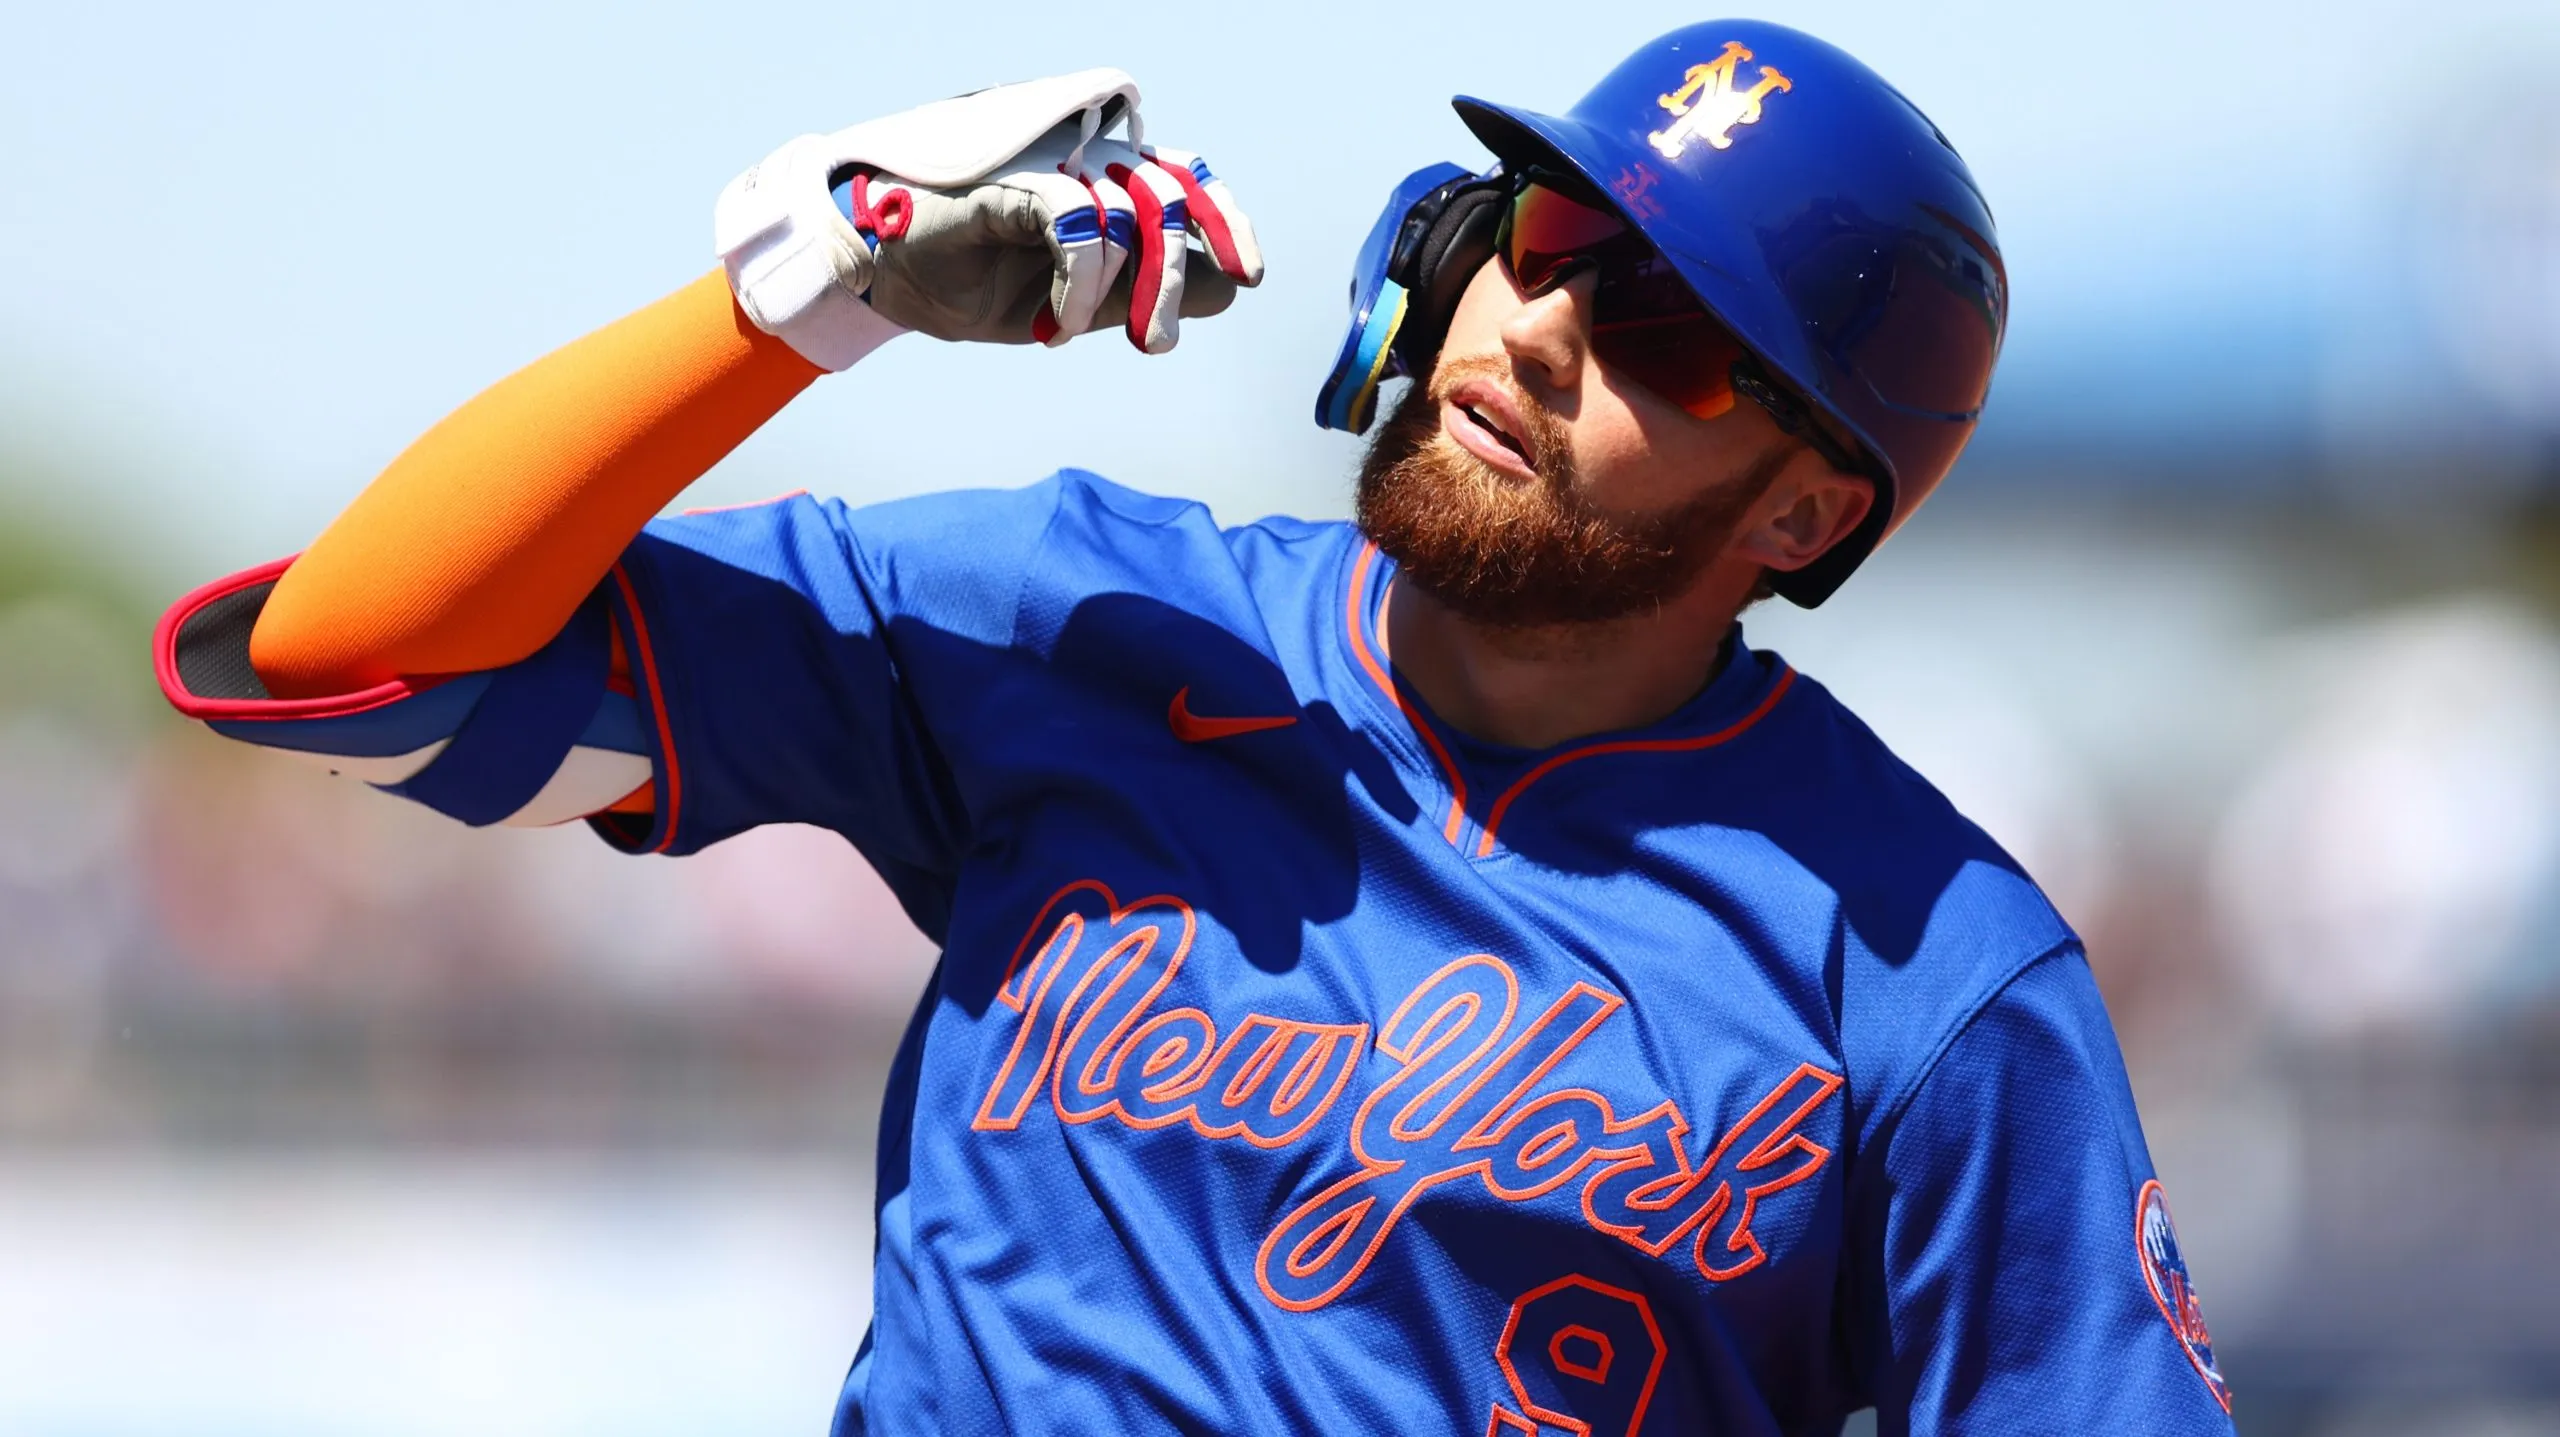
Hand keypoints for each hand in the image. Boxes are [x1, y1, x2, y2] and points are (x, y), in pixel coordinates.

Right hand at [716, 69, 1261, 366]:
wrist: (874, 273)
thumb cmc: (967, 280)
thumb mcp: (1070, 302)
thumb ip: (1138, 292)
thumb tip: (1226, 288)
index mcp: (1097, 180)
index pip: (1183, 180)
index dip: (1224, 220)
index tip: (1250, 273)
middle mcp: (1077, 159)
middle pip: (1167, 194)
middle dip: (1182, 272)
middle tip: (1159, 337)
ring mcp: (1041, 164)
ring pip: (1128, 207)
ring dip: (1138, 285)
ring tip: (1119, 338)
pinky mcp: (1005, 182)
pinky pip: (1072, 221)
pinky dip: (1079, 282)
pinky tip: (1055, 324)